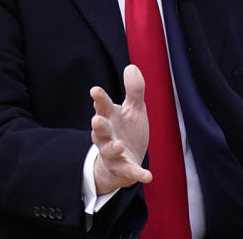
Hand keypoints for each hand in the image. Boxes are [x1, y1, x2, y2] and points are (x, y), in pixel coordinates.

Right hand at [90, 64, 152, 194]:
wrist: (122, 162)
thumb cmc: (126, 130)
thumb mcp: (133, 109)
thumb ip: (134, 90)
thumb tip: (132, 66)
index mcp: (110, 118)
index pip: (103, 106)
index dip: (99, 99)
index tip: (95, 91)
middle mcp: (107, 136)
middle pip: (100, 130)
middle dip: (98, 126)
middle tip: (96, 120)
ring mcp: (114, 153)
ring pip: (109, 151)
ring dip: (113, 148)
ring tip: (118, 146)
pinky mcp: (125, 168)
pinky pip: (130, 172)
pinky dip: (138, 174)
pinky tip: (148, 176)